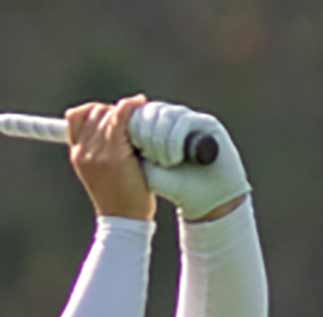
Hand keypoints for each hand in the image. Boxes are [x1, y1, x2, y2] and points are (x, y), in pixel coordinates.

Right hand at [66, 95, 155, 220]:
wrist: (123, 220)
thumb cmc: (120, 197)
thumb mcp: (103, 173)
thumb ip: (102, 150)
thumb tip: (119, 126)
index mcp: (77, 155)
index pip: (76, 116)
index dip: (95, 111)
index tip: (112, 117)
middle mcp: (83, 151)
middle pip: (95, 112)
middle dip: (113, 111)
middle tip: (131, 121)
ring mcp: (98, 152)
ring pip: (109, 113)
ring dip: (126, 112)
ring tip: (140, 122)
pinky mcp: (114, 153)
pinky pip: (121, 117)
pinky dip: (130, 107)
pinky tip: (139, 105)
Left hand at [135, 102, 250, 219]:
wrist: (205, 199)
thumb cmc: (173, 186)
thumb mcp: (144, 168)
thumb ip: (130, 148)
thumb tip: (114, 130)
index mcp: (155, 127)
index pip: (136, 114)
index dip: (130, 128)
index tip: (131, 152)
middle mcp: (172, 119)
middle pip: (149, 110)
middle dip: (143, 134)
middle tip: (147, 158)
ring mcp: (190, 119)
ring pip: (165, 114)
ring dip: (158, 140)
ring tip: (164, 163)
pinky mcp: (208, 123)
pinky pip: (183, 121)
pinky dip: (174, 140)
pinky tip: (174, 159)